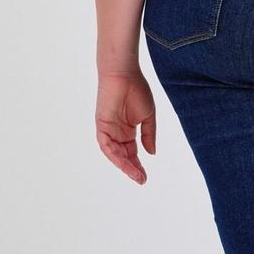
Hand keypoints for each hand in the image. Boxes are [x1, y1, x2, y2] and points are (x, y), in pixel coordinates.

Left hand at [95, 66, 156, 183]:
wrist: (124, 73)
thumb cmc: (136, 89)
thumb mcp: (148, 116)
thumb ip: (149, 135)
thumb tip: (151, 153)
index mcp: (127, 130)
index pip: (132, 152)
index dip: (138, 165)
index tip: (145, 177)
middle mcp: (116, 132)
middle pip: (123, 156)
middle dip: (132, 169)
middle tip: (142, 179)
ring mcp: (108, 129)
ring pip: (114, 153)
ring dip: (124, 165)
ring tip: (136, 175)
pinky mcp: (101, 125)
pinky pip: (106, 145)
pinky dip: (114, 155)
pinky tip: (124, 163)